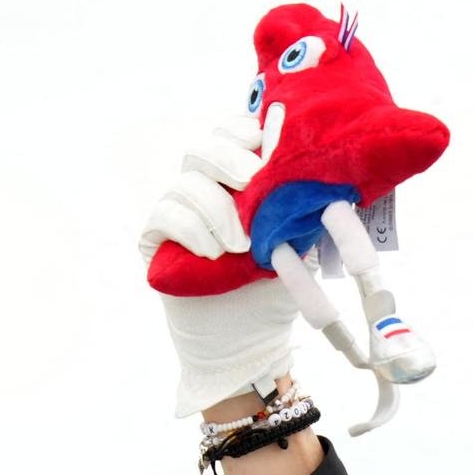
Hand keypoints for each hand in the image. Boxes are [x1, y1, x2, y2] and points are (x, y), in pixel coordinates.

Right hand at [141, 118, 299, 417]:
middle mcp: (204, 188)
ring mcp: (176, 211)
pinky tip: (214, 254)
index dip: (245, 133)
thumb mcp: (298, 242)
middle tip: (255, 184)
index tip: (269, 149)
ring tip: (242, 245)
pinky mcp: (155, 240)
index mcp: (238, 180)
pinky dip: (193, 231)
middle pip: (203, 148)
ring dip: (218, 210)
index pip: (232, 133)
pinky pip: (164, 216)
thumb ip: (300, 205)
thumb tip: (318, 170)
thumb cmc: (275, 290)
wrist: (248, 342)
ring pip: (186, 183)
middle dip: (231, 162)